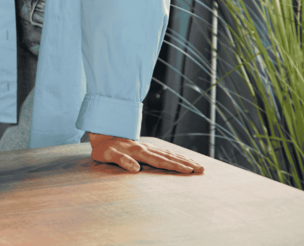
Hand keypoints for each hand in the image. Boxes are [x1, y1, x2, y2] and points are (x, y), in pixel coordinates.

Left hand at [88, 133, 203, 173]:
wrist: (101, 132)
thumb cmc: (103, 148)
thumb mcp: (107, 155)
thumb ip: (121, 161)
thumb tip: (136, 169)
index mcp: (139, 153)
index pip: (161, 161)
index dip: (175, 166)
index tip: (189, 171)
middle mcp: (146, 149)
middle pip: (170, 157)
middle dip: (186, 164)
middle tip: (202, 169)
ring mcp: (147, 147)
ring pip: (169, 154)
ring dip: (184, 159)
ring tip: (199, 165)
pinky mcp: (146, 147)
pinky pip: (165, 152)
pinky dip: (176, 155)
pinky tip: (183, 158)